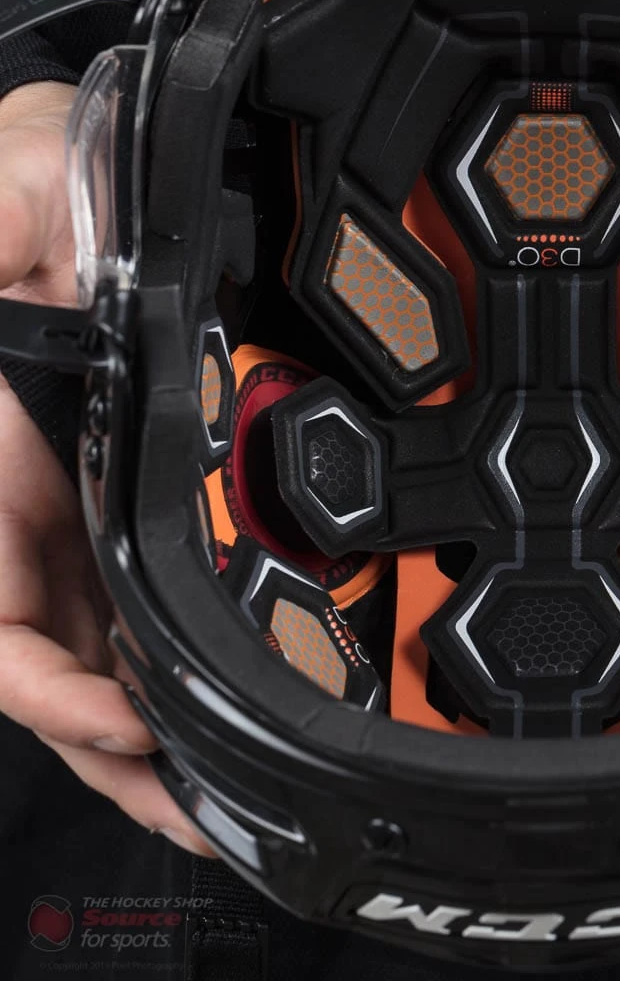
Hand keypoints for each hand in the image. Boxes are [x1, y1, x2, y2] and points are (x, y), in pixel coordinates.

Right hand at [0, 81, 212, 854]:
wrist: (50, 188)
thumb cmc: (14, 195)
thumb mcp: (7, 203)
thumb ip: (15, 242)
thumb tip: (31, 265)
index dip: (44, 692)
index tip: (122, 717)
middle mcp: (11, 522)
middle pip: (47, 673)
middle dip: (112, 757)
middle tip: (196, 818)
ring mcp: (56, 525)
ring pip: (89, 659)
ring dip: (142, 741)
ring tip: (213, 802)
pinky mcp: (100, 515)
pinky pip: (124, 608)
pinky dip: (160, 670)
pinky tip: (204, 711)